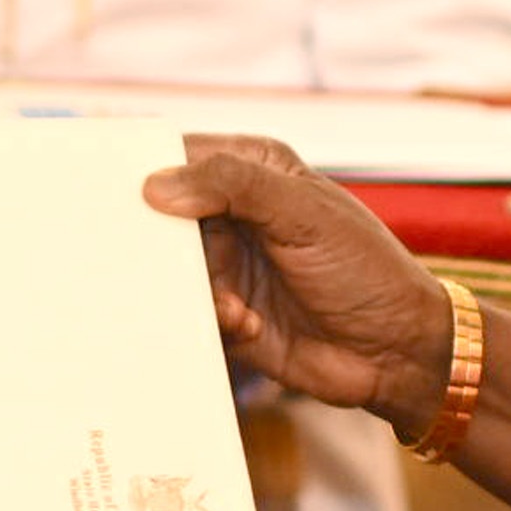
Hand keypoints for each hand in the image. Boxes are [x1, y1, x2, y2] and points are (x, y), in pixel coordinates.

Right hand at [142, 134, 451, 422]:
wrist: (395, 354)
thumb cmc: (365, 270)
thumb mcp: (303, 214)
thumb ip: (232, 187)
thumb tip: (156, 185)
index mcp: (253, 171)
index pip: (182, 155)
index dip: (145, 168)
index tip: (115, 190)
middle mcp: (233, 215)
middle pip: (163, 218)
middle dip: (158, 243)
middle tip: (162, 260)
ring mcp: (229, 266)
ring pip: (171, 271)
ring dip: (198, 292)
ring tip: (236, 308)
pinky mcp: (225, 315)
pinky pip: (188, 315)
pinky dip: (212, 322)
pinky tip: (250, 326)